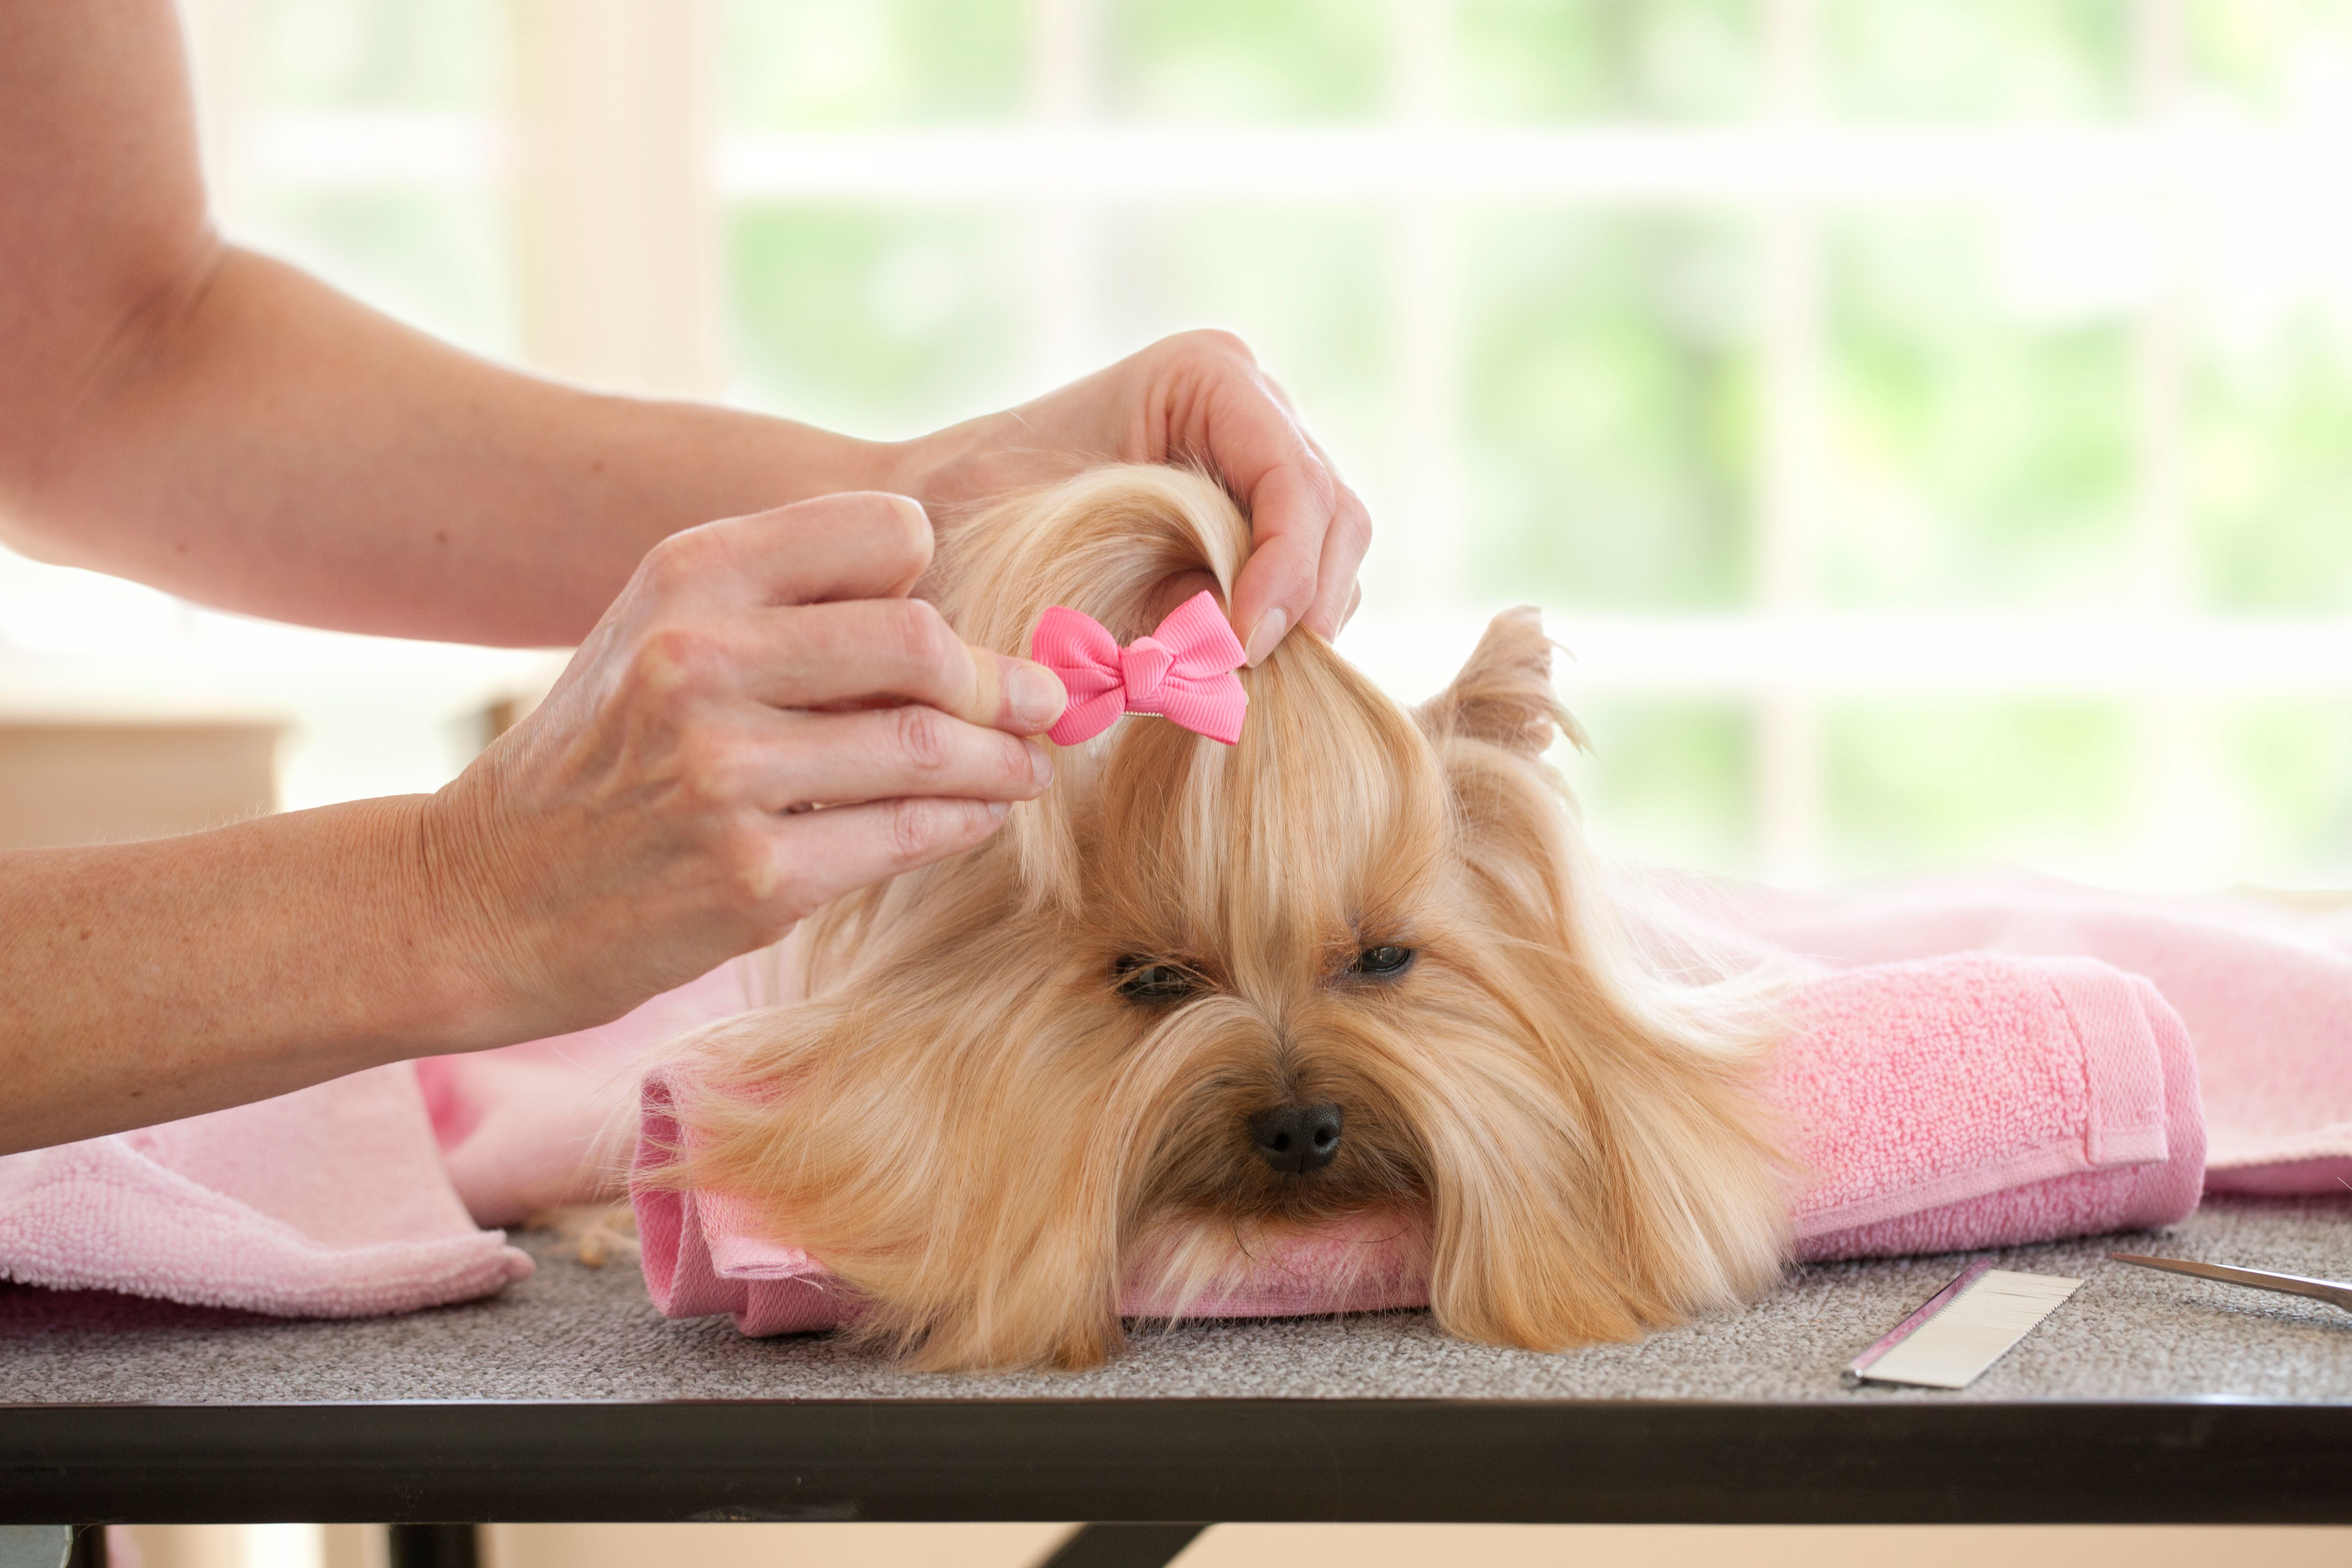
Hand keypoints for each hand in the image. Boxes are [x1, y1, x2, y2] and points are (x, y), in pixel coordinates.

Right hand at [420, 493, 1067, 1037]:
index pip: (880, 532)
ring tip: (1026, 767)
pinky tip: (976, 818)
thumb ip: (782, 603)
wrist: (481, 895)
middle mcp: (699, 661)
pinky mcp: (752, 875)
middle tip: (1043, 704)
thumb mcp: (656, 634)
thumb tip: (947, 607)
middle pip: (921, 643)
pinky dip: (962, 823)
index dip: (937, 577)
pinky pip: (905, 835)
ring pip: (927, 746)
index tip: (962, 621)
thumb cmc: (596, 760)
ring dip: (1002, 760)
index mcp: (686, 577)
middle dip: (1004, 679)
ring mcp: (723, 772)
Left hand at [892, 330, 1371, 665]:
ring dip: (1294, 621)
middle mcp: (1251, 405)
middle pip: (1335, 515)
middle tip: (1241, 671)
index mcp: (1205, 375)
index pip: (1292, 481)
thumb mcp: (1064, 541)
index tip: (1238, 648)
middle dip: (1301, 602)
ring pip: (1335, 551)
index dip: (1285, 572)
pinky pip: (1304, 578)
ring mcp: (1262, 457)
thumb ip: (1161, 587)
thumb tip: (1235, 656)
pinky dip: (1277, 625)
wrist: (933, 510)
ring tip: (1224, 671)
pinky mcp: (1255, 516)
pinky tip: (1221, 659)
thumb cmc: (978, 512)